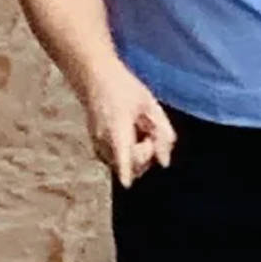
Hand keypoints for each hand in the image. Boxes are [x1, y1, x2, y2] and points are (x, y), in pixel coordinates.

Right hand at [84, 63, 175, 186]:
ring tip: (139, 130)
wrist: (95, 78)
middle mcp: (104, 140)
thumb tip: (165, 162)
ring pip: (126, 167)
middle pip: (132, 166)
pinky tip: (131, 135)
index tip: (126, 183)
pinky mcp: (98, 149)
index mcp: (117, 126)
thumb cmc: (124, 88)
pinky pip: (119, 162)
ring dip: (139, 156)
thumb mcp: (150, 105)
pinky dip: (129, 155)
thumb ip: (162, 133)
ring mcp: (99, 147)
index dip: (125, 169)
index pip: (121, 152)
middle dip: (147, 156)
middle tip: (150, 133)